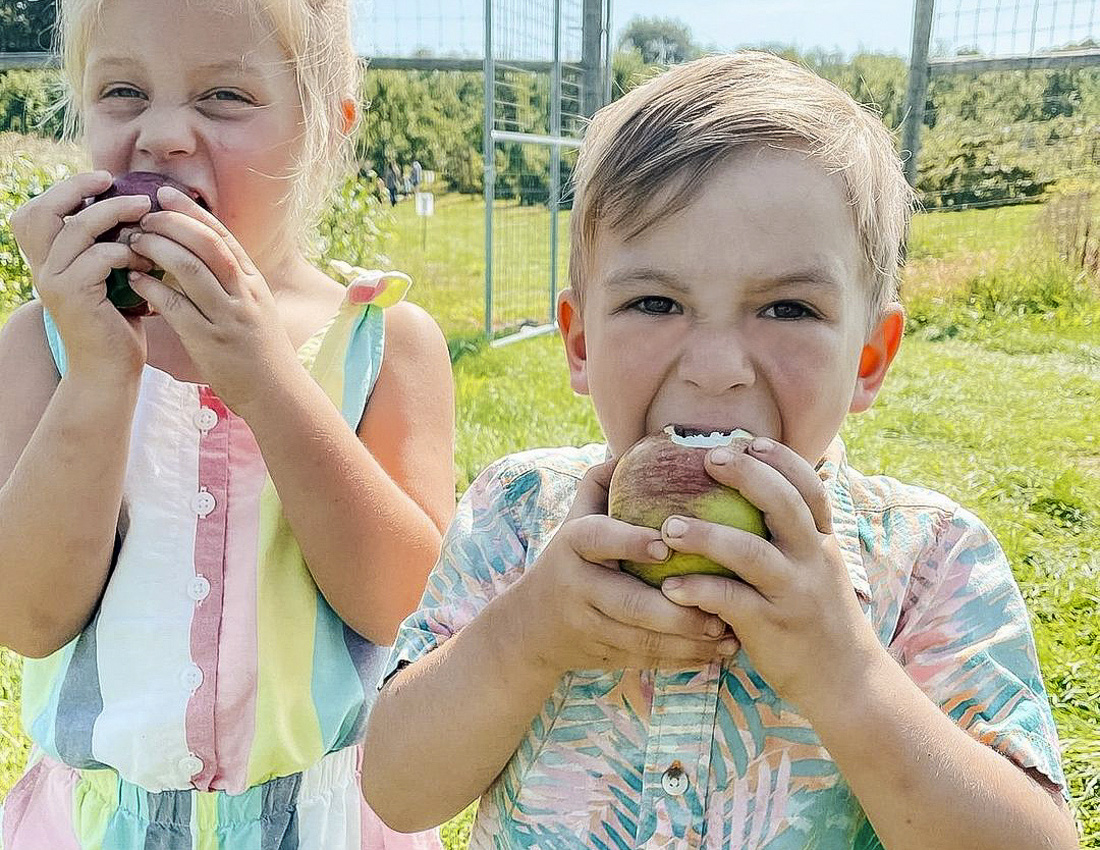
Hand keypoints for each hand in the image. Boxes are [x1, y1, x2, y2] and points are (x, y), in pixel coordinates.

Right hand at [9, 170, 153, 378]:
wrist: (111, 372)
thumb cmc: (117, 325)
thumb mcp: (108, 280)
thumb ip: (106, 249)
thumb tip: (133, 210)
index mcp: (47, 262)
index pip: (35, 213)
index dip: (63, 190)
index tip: (102, 180)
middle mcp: (42, 269)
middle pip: (41, 212)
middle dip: (77, 188)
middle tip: (113, 181)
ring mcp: (54, 282)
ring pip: (77, 229)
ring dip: (114, 214)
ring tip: (145, 211)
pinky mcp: (75, 296)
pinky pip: (99, 257)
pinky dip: (126, 251)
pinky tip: (146, 261)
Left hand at [126, 186, 299, 412]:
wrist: (277, 393)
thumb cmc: (260, 352)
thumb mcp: (256, 308)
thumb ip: (233, 282)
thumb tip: (201, 255)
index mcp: (254, 282)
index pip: (222, 236)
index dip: (192, 211)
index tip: (166, 194)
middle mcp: (245, 294)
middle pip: (207, 244)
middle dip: (172, 223)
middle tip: (143, 215)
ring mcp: (229, 317)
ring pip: (191, 269)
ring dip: (158, 249)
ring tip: (134, 241)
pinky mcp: (211, 341)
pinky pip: (178, 306)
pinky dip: (154, 289)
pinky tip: (136, 280)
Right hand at [511, 459, 737, 675]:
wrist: (530, 626)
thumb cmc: (569, 557)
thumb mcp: (575, 516)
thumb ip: (604, 481)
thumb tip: (650, 442)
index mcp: (571, 546)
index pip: (597, 540)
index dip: (629, 542)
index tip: (666, 544)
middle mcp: (576, 587)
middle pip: (627, 602)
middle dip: (676, 610)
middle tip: (719, 605)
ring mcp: (588, 626)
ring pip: (642, 640)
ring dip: (689, 640)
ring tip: (729, 632)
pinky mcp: (602, 655)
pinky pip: (647, 661)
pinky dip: (685, 660)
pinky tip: (720, 653)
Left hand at [657, 438, 881, 710]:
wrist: (845, 682)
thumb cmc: (816, 617)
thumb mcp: (816, 568)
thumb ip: (791, 535)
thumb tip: (754, 493)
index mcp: (821, 542)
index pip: (810, 488)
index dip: (781, 460)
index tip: (749, 441)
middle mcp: (812, 560)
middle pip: (785, 505)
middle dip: (747, 477)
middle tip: (708, 458)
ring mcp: (794, 593)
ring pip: (752, 553)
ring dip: (707, 535)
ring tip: (669, 527)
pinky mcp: (772, 626)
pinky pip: (731, 603)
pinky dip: (700, 592)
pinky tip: (670, 588)